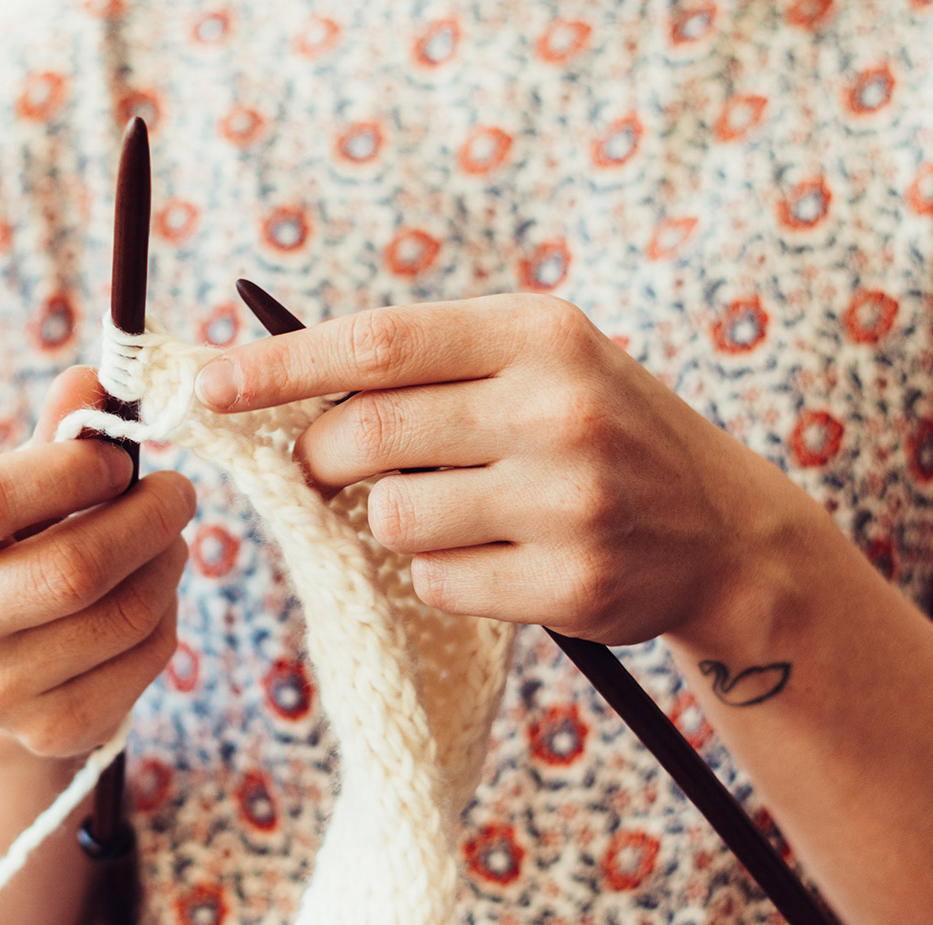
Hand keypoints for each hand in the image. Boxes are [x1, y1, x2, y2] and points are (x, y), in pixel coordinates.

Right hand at [0, 366, 194, 757]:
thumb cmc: (2, 549)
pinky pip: (145, 658)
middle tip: (178, 492)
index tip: (115, 459)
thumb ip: (55, 436)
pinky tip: (151, 592)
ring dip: (167, 562)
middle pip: (73, 569)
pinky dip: (167, 614)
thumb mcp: (12, 486)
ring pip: (122, 615)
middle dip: (149, 517)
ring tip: (167, 537)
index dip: (71, 469)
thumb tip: (99, 377)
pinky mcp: (49, 730)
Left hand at [196, 294, 799, 644]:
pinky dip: (437, 573)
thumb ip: (431, 368)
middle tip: (325, 466)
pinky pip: (436, 581)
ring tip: (448, 509)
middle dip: (317, 457)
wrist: (725, 532)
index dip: (278, 365)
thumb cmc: (601, 434)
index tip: (206, 383)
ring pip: (390, 517)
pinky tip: (491, 555)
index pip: (376, 343)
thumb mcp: (540, 364)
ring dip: (387, 520)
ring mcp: (569, 500)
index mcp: (539, 333)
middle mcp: (558, 408)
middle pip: (365, 435)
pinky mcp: (570, 583)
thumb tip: (283, 392)